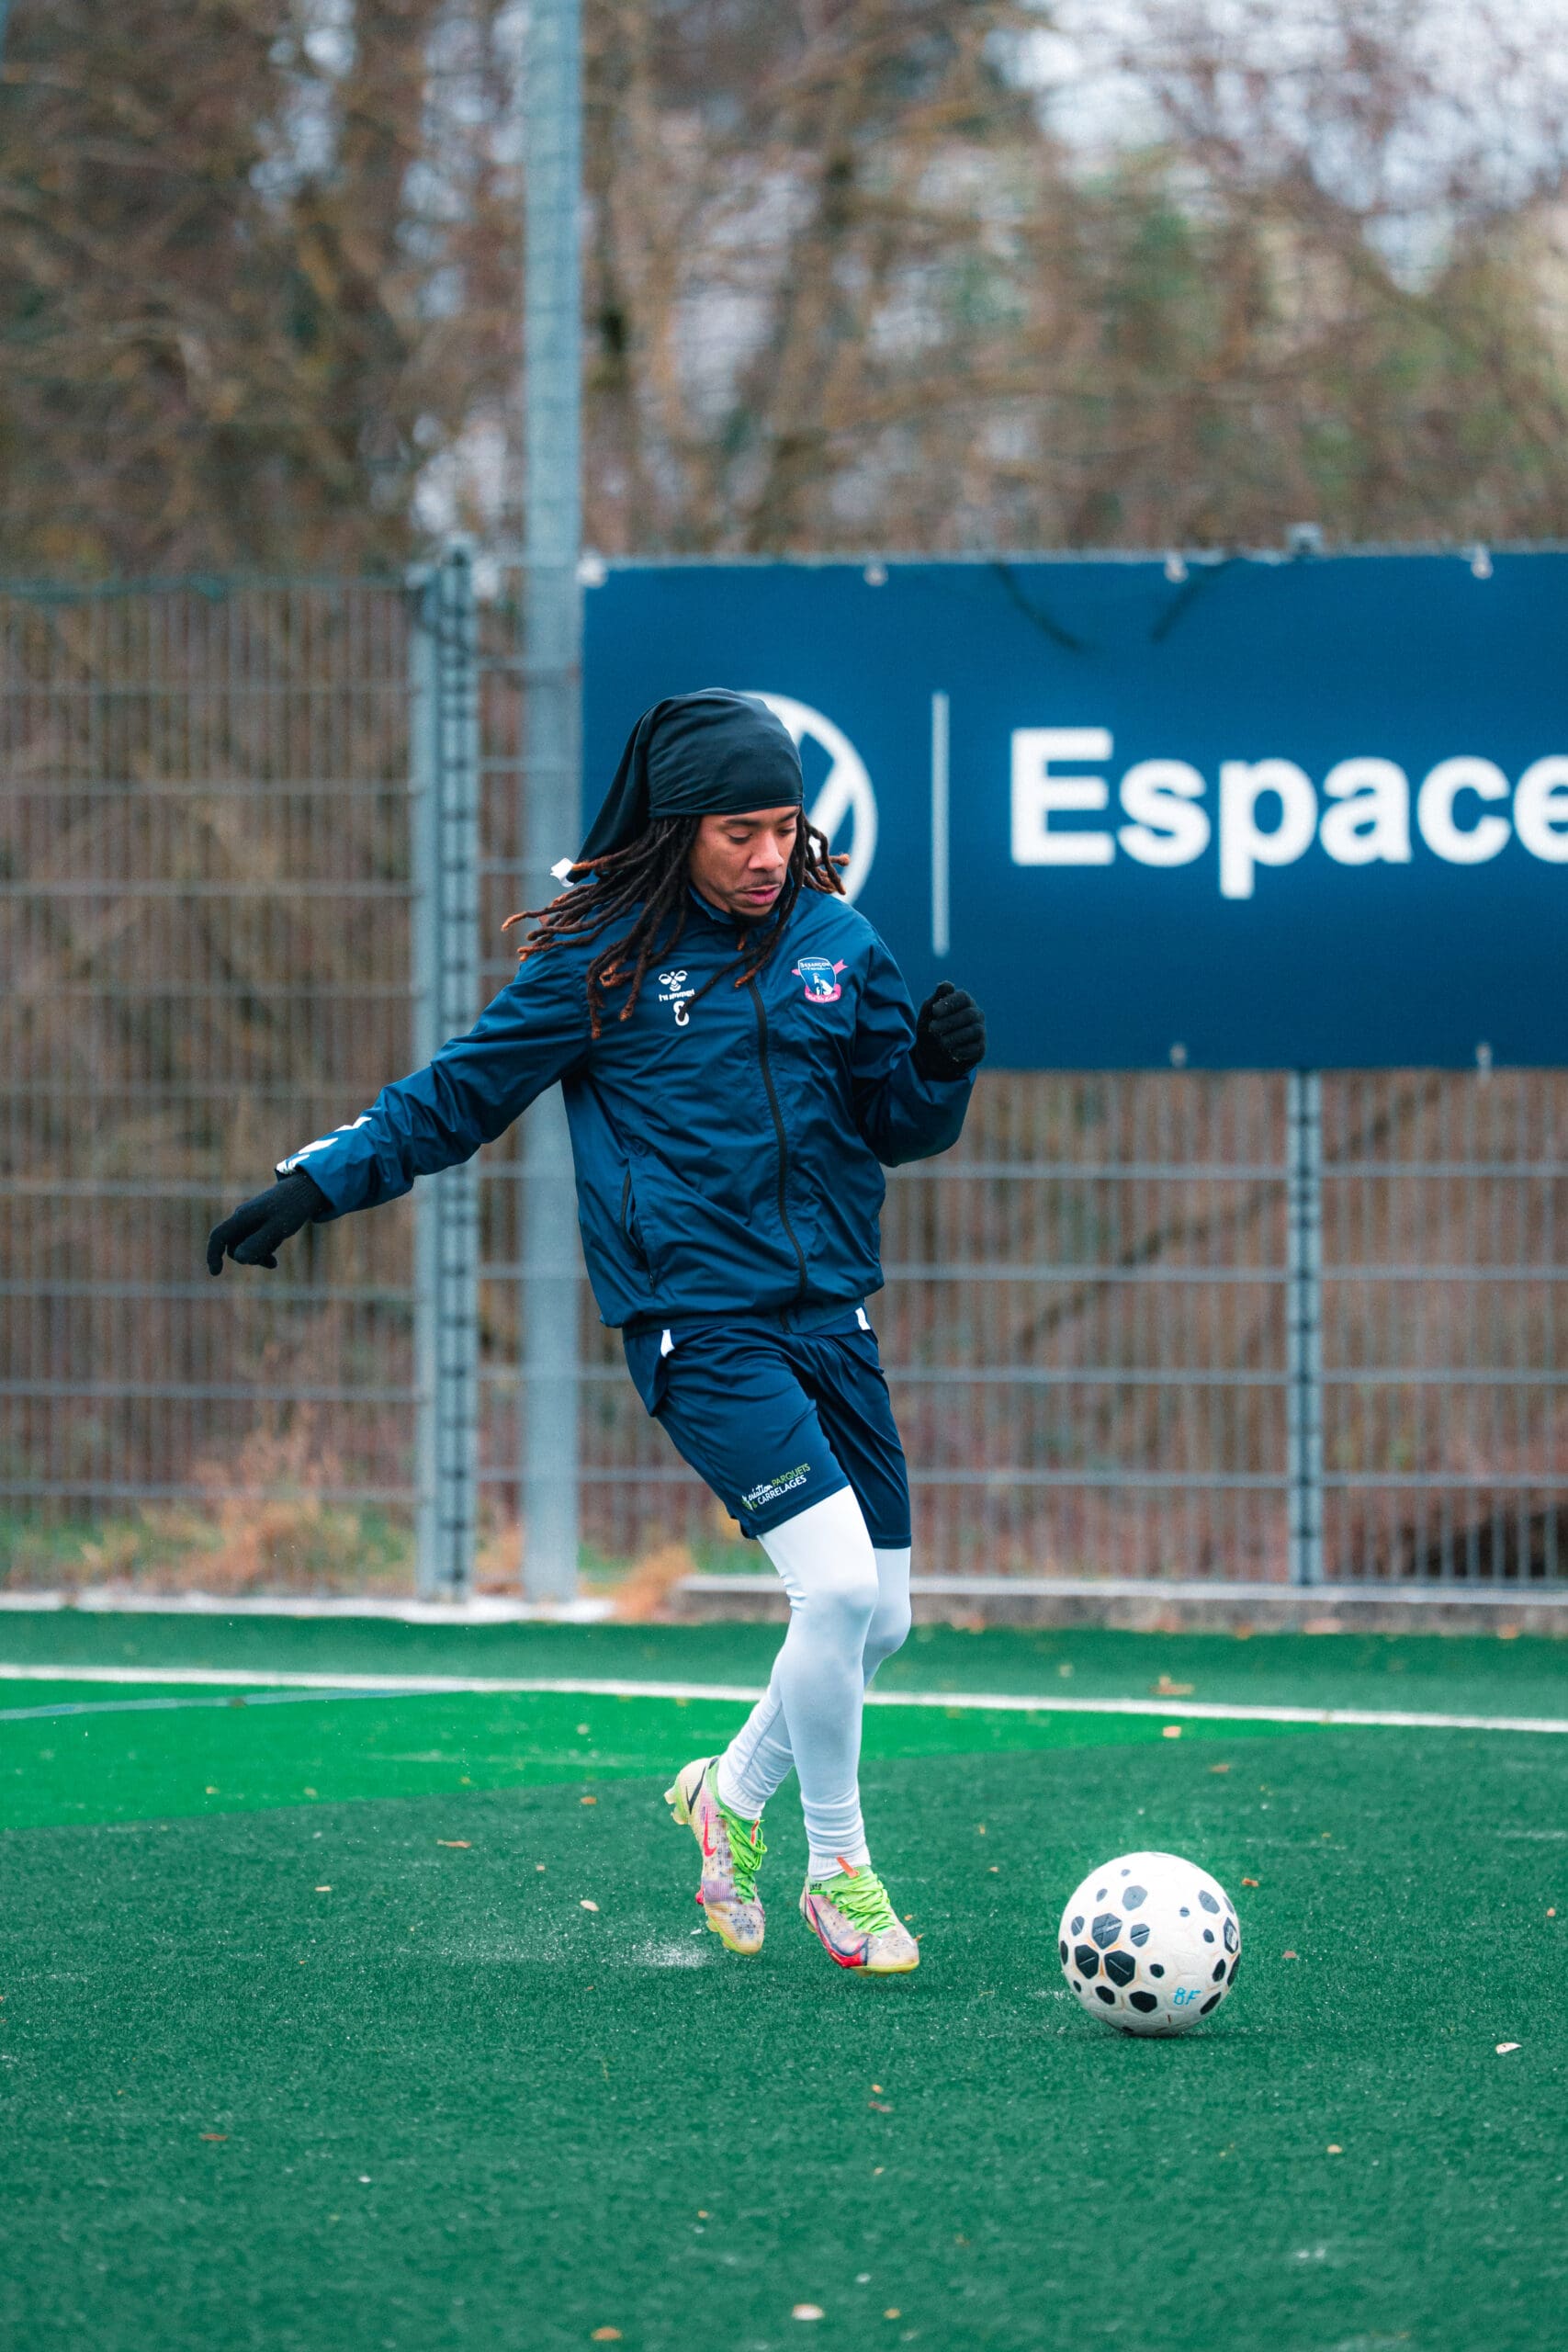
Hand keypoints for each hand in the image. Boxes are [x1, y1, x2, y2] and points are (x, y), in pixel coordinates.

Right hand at [206, 1169, 328, 1273]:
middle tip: (270, 1262)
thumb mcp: (277, 1228)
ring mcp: (251, 1221)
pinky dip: (262, 1252)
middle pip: (233, 1246)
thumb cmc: (292, 1208)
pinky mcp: (260, 1224)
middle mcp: (242, 1218)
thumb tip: (239, 1259)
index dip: (213, 1255)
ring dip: (257, 1256)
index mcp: (242, 1217)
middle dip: (247, 1258)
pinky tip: (274, 1261)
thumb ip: (258, 1243)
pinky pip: (254, 1243)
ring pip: (244, 1247)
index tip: (216, 1273)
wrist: (305, 1190)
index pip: (218, 1237)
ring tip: (275, 1257)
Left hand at [914, 981, 985, 1081]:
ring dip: (955, 1037)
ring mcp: (980, 1031)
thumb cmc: (931, 1027)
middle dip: (949, 1022)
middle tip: (932, 1028)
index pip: (963, 997)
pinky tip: (951, 1053)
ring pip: (974, 1031)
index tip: (935, 1011)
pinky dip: (963, 1050)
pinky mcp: (980, 1048)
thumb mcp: (928, 1013)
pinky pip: (977, 1048)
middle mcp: (975, 1014)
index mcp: (963, 1002)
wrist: (932, 1055)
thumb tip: (947, 984)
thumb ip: (936, 998)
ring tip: (940, 1042)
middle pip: (969, 1014)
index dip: (950, 1003)